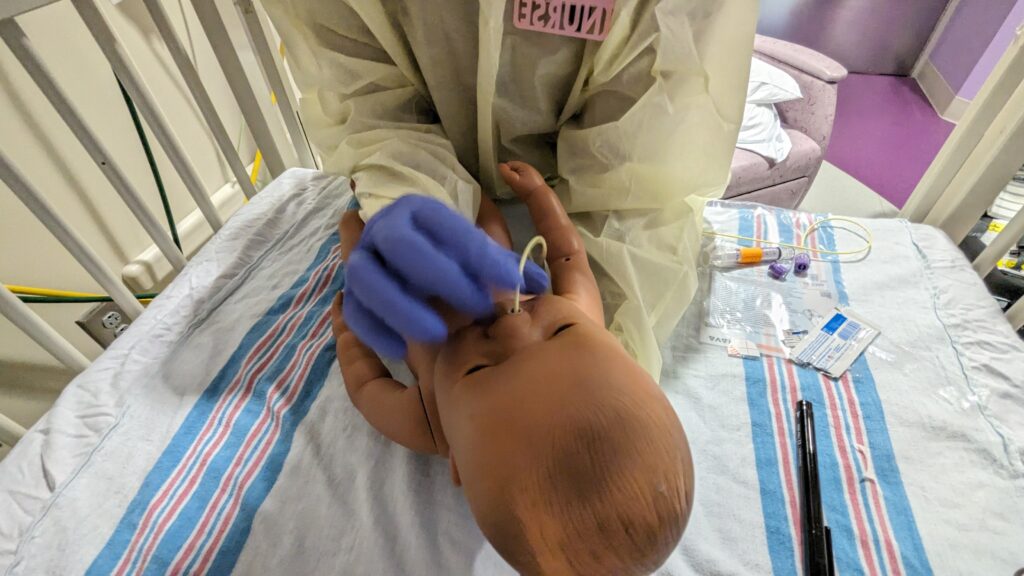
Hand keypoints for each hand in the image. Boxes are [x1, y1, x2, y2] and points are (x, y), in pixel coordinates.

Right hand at [343, 195, 548, 357]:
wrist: (421, 295)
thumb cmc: (460, 274)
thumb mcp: (484, 270)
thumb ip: (504, 271)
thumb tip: (540, 283)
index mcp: (422, 214)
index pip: (451, 228)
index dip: (481, 254)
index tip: (513, 281)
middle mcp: (387, 231)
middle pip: (402, 244)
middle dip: (440, 275)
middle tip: (477, 307)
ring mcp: (364, 263)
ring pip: (367, 278)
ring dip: (402, 307)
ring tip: (436, 334)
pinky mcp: (354, 299)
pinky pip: (354, 314)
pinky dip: (374, 331)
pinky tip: (400, 350)